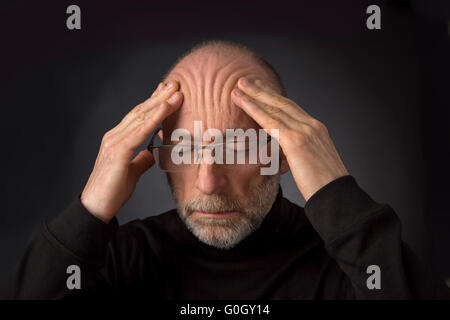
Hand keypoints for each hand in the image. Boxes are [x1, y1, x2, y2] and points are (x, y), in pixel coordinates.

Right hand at [81, 80, 182, 221]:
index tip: (168, 91)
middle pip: (141, 111)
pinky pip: (139, 131)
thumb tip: (154, 151)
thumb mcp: (133, 171)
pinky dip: (154, 117)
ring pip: (141, 117)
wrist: (96, 207)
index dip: (154, 102)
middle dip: (159, 96)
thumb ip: (143, 159)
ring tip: (176, 91)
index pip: (139, 115)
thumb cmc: (113, 190)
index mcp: (118, 139)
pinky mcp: (118, 151)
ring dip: (160, 102)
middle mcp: (114, 135)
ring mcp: (115, 142)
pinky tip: (165, 107)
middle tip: (176, 83)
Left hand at [231, 77, 347, 201]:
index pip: (292, 109)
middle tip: (245, 80)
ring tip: (238, 85)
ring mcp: (305, 131)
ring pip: (274, 108)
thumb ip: (299, 155)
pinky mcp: (297, 141)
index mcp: (317, 130)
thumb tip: (286, 157)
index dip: (274, 98)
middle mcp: (312, 125)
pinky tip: (242, 101)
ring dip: (254, 95)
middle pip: (282, 103)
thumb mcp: (312, 165)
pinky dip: (254, 109)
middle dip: (262, 90)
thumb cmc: (324, 187)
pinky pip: (270, 121)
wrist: (337, 197)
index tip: (261, 90)